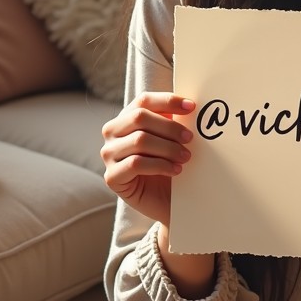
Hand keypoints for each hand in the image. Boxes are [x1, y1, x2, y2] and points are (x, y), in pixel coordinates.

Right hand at [100, 92, 194, 225]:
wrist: (166, 199)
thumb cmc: (169, 163)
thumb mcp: (172, 138)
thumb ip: (175, 120)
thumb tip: (191, 105)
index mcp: (127, 117)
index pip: (144, 100)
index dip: (168, 101)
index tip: (192, 107)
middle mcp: (112, 132)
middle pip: (140, 117)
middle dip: (170, 127)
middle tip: (190, 138)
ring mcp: (109, 154)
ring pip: (139, 140)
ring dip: (168, 148)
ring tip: (186, 157)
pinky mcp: (112, 176)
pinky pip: (135, 163)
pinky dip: (160, 165)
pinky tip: (175, 170)